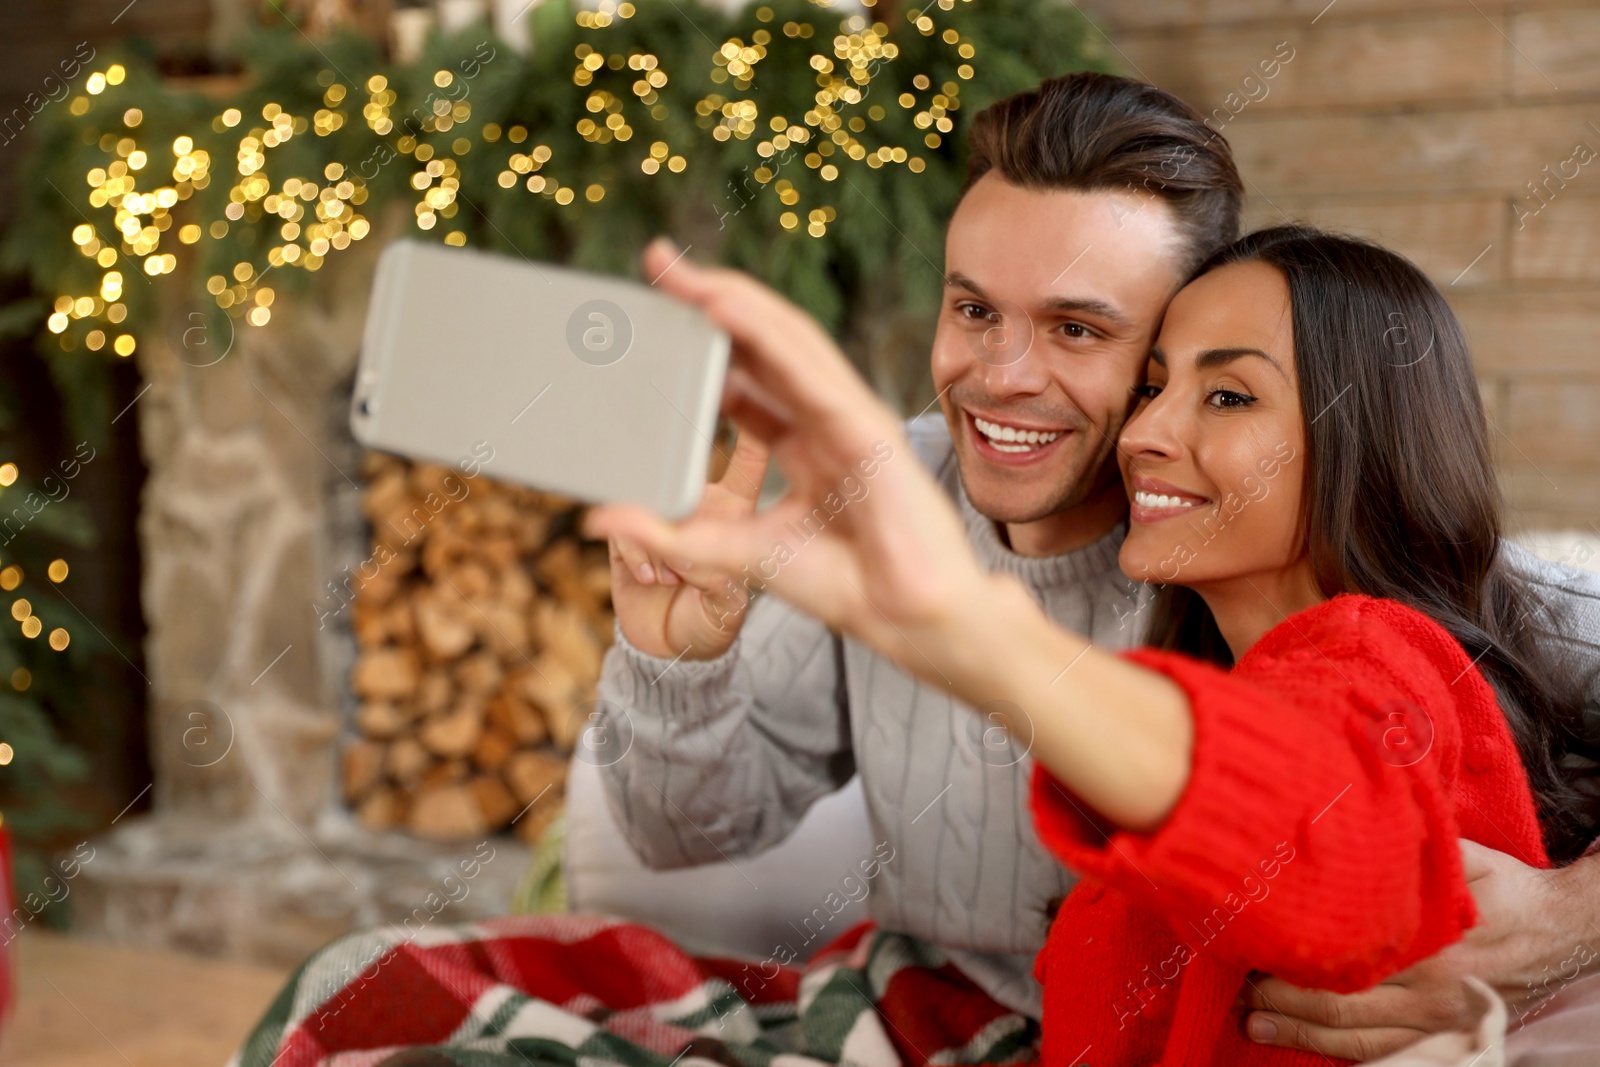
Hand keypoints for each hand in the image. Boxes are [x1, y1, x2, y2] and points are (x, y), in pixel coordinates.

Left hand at [584, 237, 989, 678]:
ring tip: (682, 275)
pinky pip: (810, 371)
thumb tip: (599, 516)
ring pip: (788, 341)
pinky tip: (725, 309)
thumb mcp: (733, 552)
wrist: (908, 619)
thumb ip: (671, 533)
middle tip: (658, 263)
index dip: (705, 338)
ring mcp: (851, 417)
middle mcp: (828, 418)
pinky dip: (767, 335)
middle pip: (765, 342)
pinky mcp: (867, 428)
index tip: (657, 307)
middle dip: (712, 299)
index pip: (749, 373)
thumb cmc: (845, 585)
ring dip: (734, 301)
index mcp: (806, 441)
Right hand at [608, 427, 770, 659]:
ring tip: (673, 576)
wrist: (666, 649)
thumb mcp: (729, 608)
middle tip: (684, 528)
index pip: (748, 457)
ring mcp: (659, 516)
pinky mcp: (625, 532)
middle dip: (677, 483)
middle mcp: (697, 505)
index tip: (743, 390)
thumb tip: (704, 566)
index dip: (749, 424)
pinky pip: (622, 528)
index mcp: (735, 509)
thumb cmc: (711, 619)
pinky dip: (636, 553)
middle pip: (683, 468)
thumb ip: (720, 589)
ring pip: (649, 502)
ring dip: (658, 543)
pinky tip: (651, 576)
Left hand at [1242, 840, 1599, 1059]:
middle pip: (1343, 1007)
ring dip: (1303, 1035)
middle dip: (1284, 1005)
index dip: (1293, 963)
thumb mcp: (1463, 858)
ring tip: (1255, 1025)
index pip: (1346, 962)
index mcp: (1430, 944)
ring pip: (1361, 1038)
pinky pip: (1389, 1052)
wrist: (1566, 929)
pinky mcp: (1449, 1037)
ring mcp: (1441, 1021)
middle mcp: (1432, 990)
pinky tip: (1305, 1044)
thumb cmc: (1507, 887)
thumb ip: (1412, 855)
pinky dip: (1343, 1052)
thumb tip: (1354, 827)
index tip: (1252, 951)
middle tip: (1241, 993)